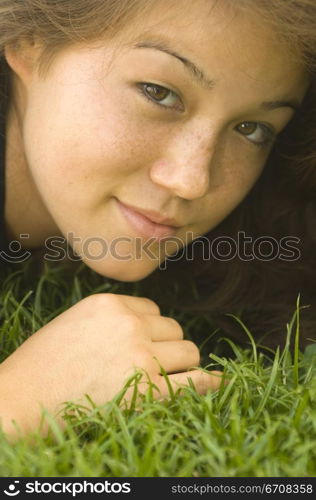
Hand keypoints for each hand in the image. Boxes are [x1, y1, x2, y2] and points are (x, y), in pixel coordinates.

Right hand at [0, 293, 222, 436]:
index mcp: (110, 303)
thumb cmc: (42, 365)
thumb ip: (113, 318)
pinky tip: (217, 383)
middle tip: (150, 365)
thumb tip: (153, 323)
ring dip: (181, 365)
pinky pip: (194, 382)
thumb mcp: (76, 322)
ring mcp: (141, 356)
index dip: (150, 330)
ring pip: (188, 351)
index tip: (141, 346)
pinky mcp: (148, 390)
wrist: (20, 400)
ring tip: (163, 379)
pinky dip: (209, 383)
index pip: (153, 310)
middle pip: (173, 329)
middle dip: (167, 346)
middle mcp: (129, 324)